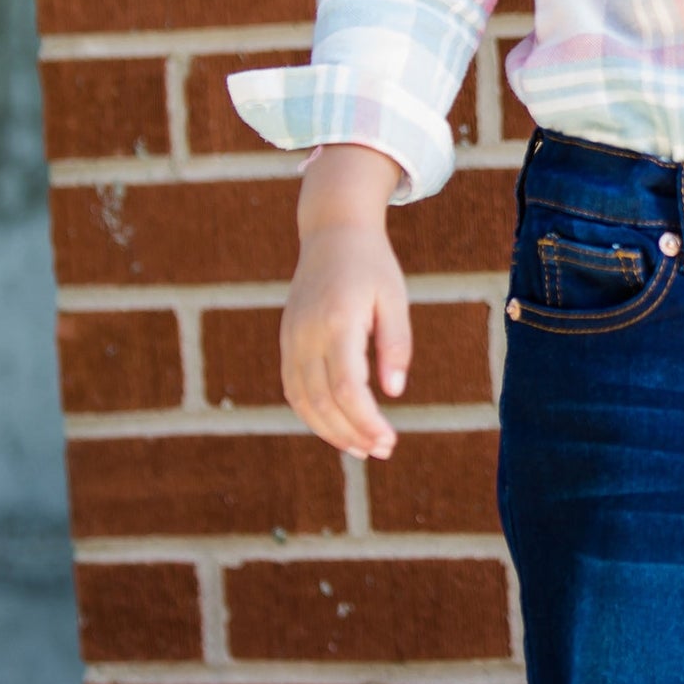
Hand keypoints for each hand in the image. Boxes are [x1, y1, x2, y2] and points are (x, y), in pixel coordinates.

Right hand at [281, 146, 408, 457]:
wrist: (332, 233)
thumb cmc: (371, 266)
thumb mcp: (394, 298)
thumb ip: (396, 344)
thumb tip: (394, 392)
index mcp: (337, 321)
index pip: (347, 388)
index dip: (366, 421)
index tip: (389, 440)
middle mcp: (307, 333)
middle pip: (323, 400)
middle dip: (352, 433)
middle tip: (382, 450)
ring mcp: (291, 338)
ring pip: (302, 400)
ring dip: (331, 430)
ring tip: (362, 448)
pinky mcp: (287, 340)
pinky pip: (292, 388)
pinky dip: (311, 413)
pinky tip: (337, 426)